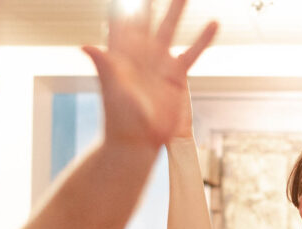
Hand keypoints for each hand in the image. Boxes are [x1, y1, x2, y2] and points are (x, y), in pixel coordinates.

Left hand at [82, 0, 217, 146]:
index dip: (123, 5)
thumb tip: (87, 46)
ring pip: (170, 28)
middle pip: (145, 17)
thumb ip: (104, 65)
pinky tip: (214, 23)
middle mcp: (141, 53)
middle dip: (148, 0)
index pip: (120, 19)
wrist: (138, 141)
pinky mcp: (177, 75)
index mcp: (121, 52)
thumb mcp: (112, 89)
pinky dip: (203, 39)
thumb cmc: (119, 117)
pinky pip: (193, 52)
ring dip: (177, 9)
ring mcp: (160, 62)